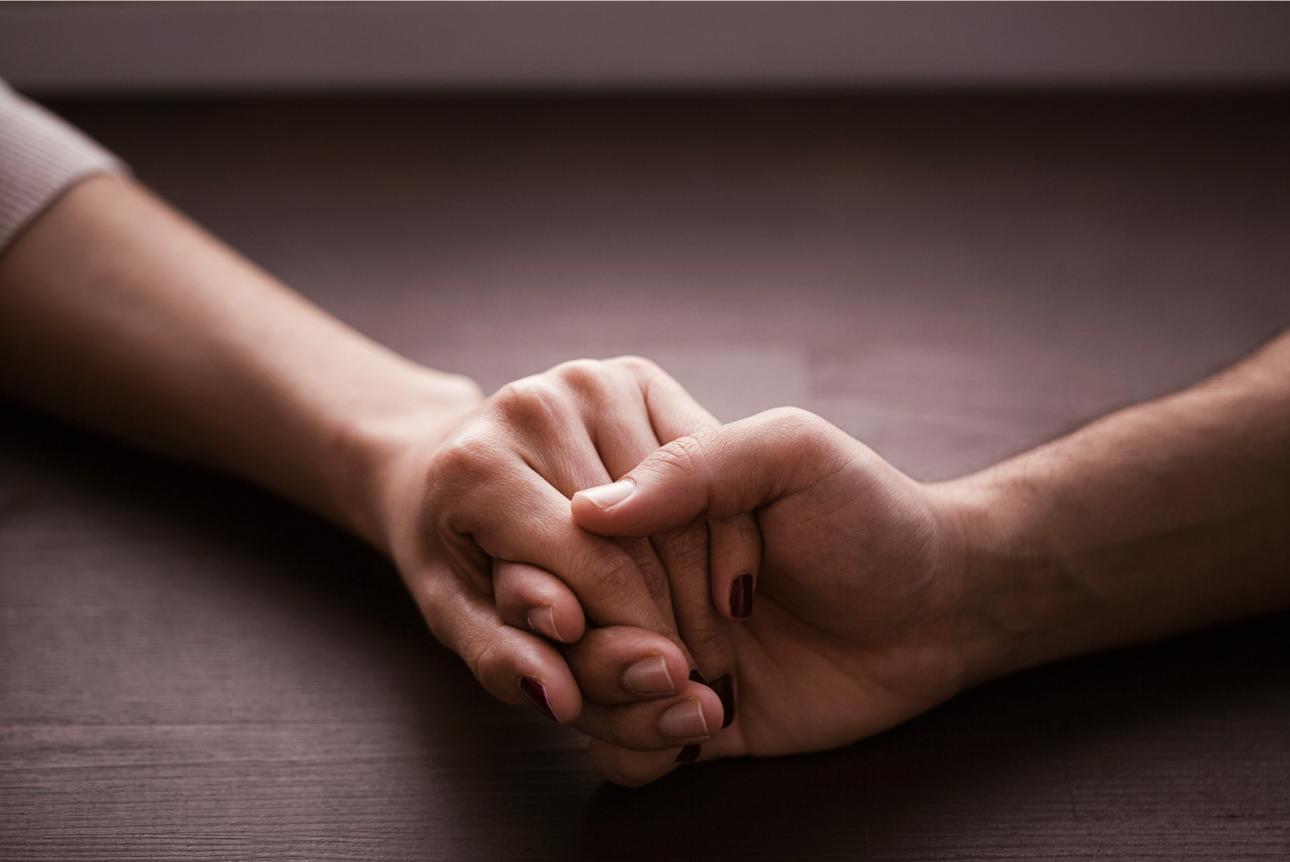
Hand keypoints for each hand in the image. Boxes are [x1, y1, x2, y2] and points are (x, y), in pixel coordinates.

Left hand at [367, 357, 757, 749]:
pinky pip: (704, 462)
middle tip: (692, 676)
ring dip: (700, 578)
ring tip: (699, 631)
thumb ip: (504, 659)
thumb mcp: (456, 615)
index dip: (644, 640)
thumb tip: (559, 699)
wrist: (441, 463)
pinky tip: (711, 578)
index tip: (672, 688)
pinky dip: (717, 526)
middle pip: (642, 537)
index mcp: (478, 467)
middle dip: (674, 618)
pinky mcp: (634, 374)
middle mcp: (536, 407)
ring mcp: (591, 381)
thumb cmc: (449, 546)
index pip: (593, 570)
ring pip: (683, 502)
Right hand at [571, 408, 979, 784]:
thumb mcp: (791, 454)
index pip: (561, 540)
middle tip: (672, 655)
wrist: (942, 609)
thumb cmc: (871, 515)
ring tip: (700, 689)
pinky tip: (707, 722)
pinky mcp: (685, 716)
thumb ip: (694, 463)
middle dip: (596, 648)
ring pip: (575, 691)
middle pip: (557, 622)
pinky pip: (619, 752)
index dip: (558, 573)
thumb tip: (590, 507)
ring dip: (620, 703)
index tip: (581, 601)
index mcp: (653, 509)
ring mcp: (659, 648)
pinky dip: (640, 748)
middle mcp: (643, 579)